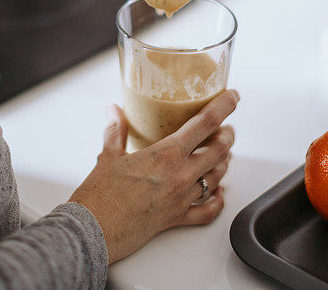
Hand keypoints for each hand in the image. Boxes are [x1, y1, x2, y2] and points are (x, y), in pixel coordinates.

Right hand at [69, 89, 238, 263]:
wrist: (95, 230)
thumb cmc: (100, 196)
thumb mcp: (108, 155)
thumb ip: (115, 130)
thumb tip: (113, 111)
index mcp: (166, 154)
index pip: (206, 123)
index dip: (224, 106)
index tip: (232, 97)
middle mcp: (181, 175)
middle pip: (219, 150)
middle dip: (227, 136)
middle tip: (227, 128)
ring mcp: (182, 198)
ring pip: (217, 177)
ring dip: (224, 162)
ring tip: (223, 154)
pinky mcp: (178, 219)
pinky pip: (208, 211)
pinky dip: (217, 200)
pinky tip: (219, 194)